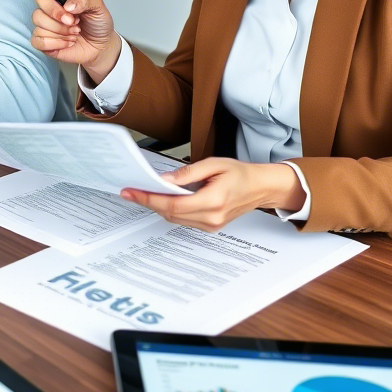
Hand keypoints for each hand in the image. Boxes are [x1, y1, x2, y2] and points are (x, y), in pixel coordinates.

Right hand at [31, 0, 121, 82]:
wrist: (101, 45)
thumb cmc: (97, 24)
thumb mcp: (98, 6)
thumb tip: (68, 5)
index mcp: (59, 0)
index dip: (51, 7)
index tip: (69, 15)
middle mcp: (49, 13)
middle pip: (37, 15)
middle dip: (59, 24)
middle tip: (76, 26)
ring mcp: (46, 29)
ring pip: (39, 30)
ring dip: (61, 35)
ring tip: (74, 34)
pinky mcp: (45, 44)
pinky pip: (38, 43)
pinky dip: (55, 44)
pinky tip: (67, 43)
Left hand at [120, 158, 303, 232]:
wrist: (260, 188)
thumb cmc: (240, 174)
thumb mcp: (213, 164)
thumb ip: (187, 173)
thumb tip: (164, 180)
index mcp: (213, 201)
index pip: (173, 204)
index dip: (149, 198)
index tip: (131, 192)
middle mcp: (212, 218)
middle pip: (170, 213)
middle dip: (149, 202)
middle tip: (131, 190)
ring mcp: (211, 225)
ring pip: (175, 219)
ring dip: (158, 206)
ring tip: (144, 192)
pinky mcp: (210, 227)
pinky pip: (183, 220)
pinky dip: (171, 210)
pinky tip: (164, 198)